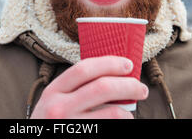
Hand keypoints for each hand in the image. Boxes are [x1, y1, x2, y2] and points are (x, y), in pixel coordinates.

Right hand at [30, 55, 148, 118]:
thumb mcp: (52, 101)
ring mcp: (71, 128)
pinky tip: (121, 124)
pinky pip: (110, 129)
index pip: (84, 69)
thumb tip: (111, 75)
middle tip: (141, 88)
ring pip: (112, 113)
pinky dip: (121, 124)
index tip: (128, 64)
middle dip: (128, 85)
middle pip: (102, 88)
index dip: (109, 63)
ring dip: (128, 111)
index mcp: (53, 92)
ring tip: (130, 113)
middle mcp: (60, 108)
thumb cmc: (50, 123)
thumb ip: (73, 89)